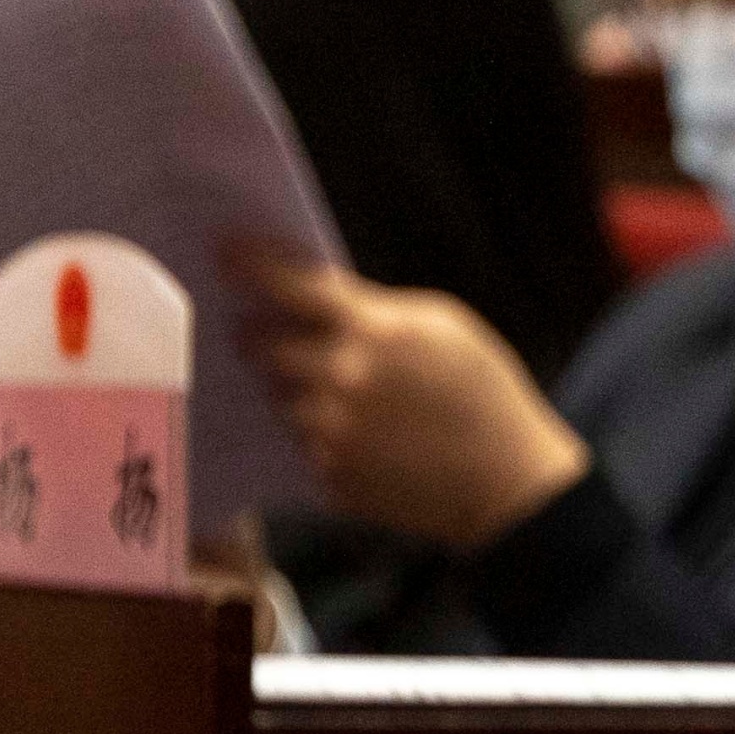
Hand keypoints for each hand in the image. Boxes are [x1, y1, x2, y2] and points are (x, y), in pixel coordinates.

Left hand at [236, 247, 591, 548]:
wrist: (510, 481)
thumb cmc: (485, 393)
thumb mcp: (445, 327)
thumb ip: (378, 308)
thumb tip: (317, 297)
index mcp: (372, 331)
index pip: (289, 284)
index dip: (250, 263)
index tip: (224, 252)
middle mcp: (339, 379)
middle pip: (261, 344)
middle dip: (262, 336)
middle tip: (269, 336)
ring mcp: (329, 432)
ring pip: (280, 398)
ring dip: (297, 391)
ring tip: (345, 397)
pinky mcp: (329, 475)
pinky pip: (304, 443)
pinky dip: (323, 436)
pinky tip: (369, 439)